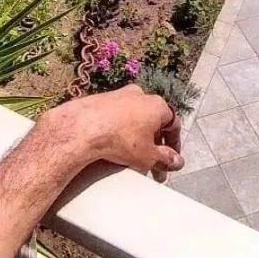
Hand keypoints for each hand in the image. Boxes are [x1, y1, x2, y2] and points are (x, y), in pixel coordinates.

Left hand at [43, 86, 183, 182]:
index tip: (170, 159)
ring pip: (134, 118)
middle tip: (152, 163)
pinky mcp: (100, 99)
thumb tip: (177, 162)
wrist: (81, 128)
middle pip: (153, 121)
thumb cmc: (119, 140)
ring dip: (136, 137)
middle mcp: (139, 95)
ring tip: (132, 157)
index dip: (174, 145)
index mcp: (156, 105)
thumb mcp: (148, 156)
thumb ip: (165, 159)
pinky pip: (115, 117)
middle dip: (154, 144)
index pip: (173, 125)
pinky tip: (114, 146)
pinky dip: (119, 131)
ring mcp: (118, 95)